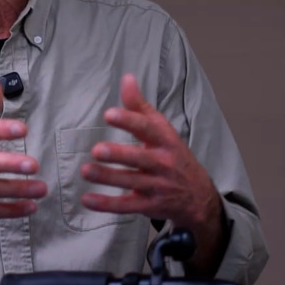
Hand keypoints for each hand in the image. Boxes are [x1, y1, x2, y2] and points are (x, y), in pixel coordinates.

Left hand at [81, 74, 223, 269]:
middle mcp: (163, 164)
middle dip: (119, 154)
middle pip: (141, 158)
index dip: (129, 121)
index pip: (148, 128)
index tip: (109, 114)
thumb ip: (140, 106)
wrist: (198, 196)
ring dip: (108, 178)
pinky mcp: (149, 206)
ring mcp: (157, 186)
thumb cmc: (174, 156)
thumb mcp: (163, 130)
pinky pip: (126, 206)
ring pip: (132, 182)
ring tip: (85, 170)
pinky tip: (87, 200)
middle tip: (97, 150)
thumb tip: (126, 78)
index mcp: (166, 141)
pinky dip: (106, 204)